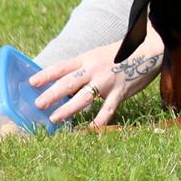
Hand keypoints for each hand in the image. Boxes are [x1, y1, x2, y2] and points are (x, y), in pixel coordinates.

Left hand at [29, 31, 164, 128]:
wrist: (149, 50)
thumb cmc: (121, 55)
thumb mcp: (99, 56)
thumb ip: (84, 69)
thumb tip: (64, 84)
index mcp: (87, 58)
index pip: (62, 66)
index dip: (46, 74)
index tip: (31, 82)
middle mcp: (94, 69)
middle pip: (69, 83)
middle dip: (52, 94)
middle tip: (38, 105)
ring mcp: (107, 81)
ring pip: (84, 97)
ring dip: (68, 109)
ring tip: (55, 119)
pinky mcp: (120, 92)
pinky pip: (107, 109)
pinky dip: (99, 121)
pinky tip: (90, 130)